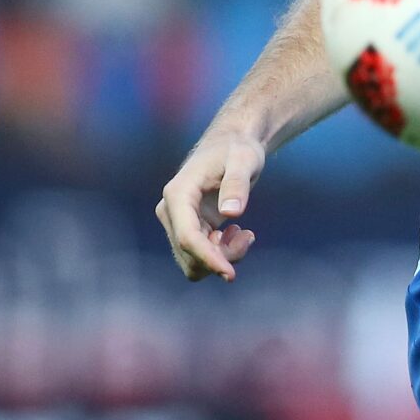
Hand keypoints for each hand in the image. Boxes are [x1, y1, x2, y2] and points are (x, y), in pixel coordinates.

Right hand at [156, 129, 264, 281]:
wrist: (233, 145)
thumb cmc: (238, 149)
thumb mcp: (244, 159)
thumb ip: (237, 184)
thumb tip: (230, 214)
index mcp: (178, 194)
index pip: (187, 237)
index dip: (208, 259)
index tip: (231, 274)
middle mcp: (171, 211)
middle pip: (190, 254)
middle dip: (223, 256)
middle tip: (248, 236)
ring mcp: (178, 222)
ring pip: (194, 261)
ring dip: (224, 256)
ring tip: (245, 234)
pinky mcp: (189, 228)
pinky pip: (201, 256)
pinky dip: (223, 254)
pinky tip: (239, 233)